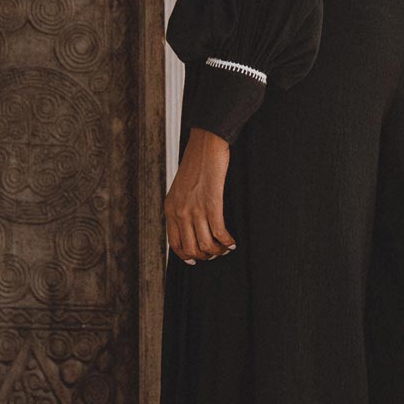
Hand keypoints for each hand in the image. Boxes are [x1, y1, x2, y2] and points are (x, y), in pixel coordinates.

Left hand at [164, 127, 236, 262]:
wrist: (205, 144)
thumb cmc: (196, 164)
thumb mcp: (180, 188)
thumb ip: (181, 207)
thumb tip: (190, 226)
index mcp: (170, 208)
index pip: (175, 243)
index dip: (186, 255)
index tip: (196, 259)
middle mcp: (180, 211)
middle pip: (191, 248)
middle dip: (205, 255)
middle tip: (216, 253)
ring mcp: (195, 208)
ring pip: (206, 244)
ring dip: (218, 251)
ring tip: (225, 248)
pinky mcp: (212, 203)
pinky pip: (219, 232)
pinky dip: (227, 241)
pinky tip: (232, 241)